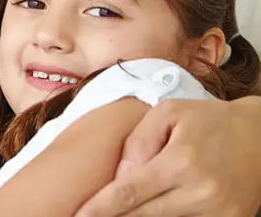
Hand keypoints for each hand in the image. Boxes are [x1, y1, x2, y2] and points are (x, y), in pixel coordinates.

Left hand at [75, 97, 260, 216]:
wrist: (260, 135)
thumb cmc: (207, 120)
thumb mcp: (168, 113)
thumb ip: (137, 142)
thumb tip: (120, 176)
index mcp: (180, 162)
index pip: (129, 192)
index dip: (100, 208)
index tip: (78, 215)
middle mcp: (200, 191)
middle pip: (144, 215)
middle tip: (87, 216)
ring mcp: (219, 212)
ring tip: (120, 211)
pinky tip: (153, 209)